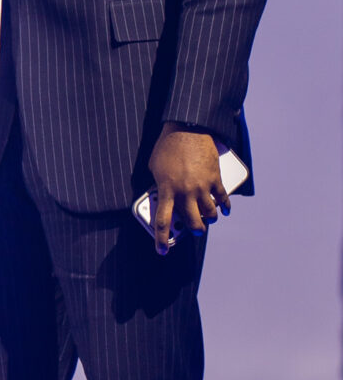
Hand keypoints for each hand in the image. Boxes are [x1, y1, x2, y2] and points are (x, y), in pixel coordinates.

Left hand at [145, 127, 229, 254]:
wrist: (188, 129)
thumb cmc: (167, 146)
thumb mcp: (154, 166)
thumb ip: (159, 184)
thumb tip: (161, 194)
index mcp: (166, 190)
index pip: (162, 221)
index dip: (161, 239)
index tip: (162, 251)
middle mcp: (185, 192)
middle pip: (192, 222)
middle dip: (194, 229)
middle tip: (195, 229)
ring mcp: (202, 187)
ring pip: (209, 214)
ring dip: (209, 219)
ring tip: (208, 218)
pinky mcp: (215, 179)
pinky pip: (223, 198)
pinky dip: (225, 206)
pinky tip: (225, 210)